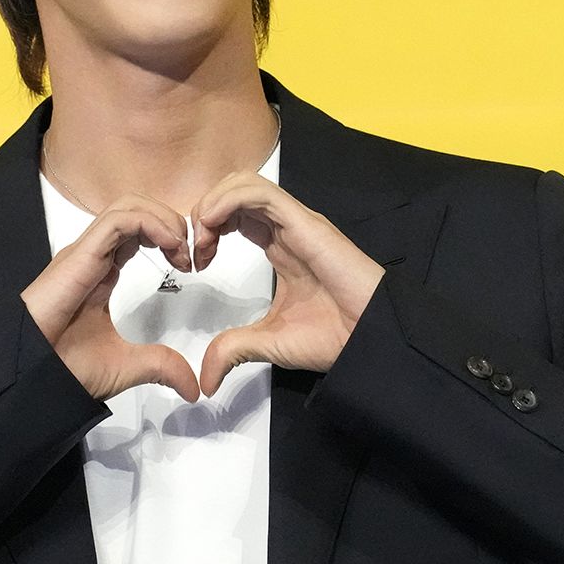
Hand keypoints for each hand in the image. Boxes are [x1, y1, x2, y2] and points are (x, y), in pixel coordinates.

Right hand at [20, 193, 202, 402]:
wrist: (33, 377)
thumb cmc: (65, 368)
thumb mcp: (128, 365)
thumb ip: (161, 366)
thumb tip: (191, 386)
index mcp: (102, 272)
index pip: (138, 231)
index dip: (169, 238)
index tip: (189, 265)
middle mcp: (93, 255)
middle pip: (136, 209)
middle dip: (170, 222)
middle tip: (189, 253)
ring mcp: (84, 252)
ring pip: (128, 206)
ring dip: (162, 219)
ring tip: (180, 247)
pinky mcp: (80, 255)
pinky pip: (118, 219)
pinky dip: (150, 222)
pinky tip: (169, 244)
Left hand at [191, 173, 385, 396]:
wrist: (368, 339)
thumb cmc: (334, 336)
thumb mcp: (267, 343)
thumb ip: (233, 350)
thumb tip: (206, 380)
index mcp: (279, 247)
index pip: (234, 215)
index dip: (207, 230)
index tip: (195, 262)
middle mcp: (286, 229)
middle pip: (235, 191)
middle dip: (205, 211)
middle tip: (195, 247)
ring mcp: (297, 222)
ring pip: (245, 183)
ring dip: (214, 202)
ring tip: (203, 234)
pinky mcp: (305, 222)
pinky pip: (261, 193)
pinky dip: (229, 199)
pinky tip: (213, 223)